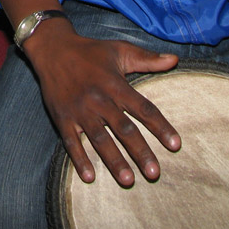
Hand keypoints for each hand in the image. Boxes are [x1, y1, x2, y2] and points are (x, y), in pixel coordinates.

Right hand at [24, 24, 179, 186]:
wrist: (53, 48)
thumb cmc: (90, 51)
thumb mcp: (119, 50)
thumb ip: (147, 59)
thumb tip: (175, 60)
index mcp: (115, 84)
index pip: (143, 109)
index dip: (160, 127)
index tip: (175, 145)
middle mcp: (99, 99)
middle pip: (123, 129)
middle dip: (140, 152)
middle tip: (153, 173)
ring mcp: (80, 110)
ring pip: (100, 139)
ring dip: (114, 161)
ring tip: (128, 180)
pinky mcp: (62, 117)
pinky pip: (71, 141)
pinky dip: (79, 159)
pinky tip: (89, 177)